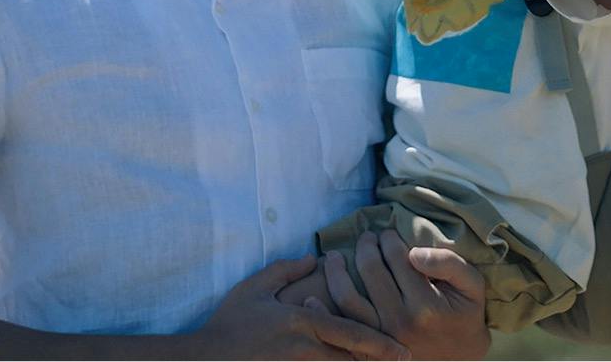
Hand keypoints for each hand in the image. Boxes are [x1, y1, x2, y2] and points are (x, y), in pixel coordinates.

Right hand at [191, 254, 410, 359]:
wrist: (208, 358)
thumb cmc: (231, 321)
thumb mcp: (256, 287)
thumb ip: (286, 270)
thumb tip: (314, 258)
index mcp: (303, 321)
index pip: (351, 333)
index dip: (379, 344)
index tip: (402, 350)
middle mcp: (306, 349)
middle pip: (353, 360)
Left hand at [320, 232, 489, 359]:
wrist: (461, 359)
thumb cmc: (466, 315)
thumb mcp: (473, 286)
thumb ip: (449, 263)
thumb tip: (413, 252)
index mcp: (424, 305)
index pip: (398, 258)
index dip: (390, 238)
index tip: (388, 232)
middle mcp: (399, 322)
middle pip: (371, 271)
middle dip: (366, 246)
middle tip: (368, 237)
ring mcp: (381, 337)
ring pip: (348, 298)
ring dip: (336, 271)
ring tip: (334, 256)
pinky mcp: (369, 349)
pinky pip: (340, 327)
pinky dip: (323, 310)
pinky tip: (313, 293)